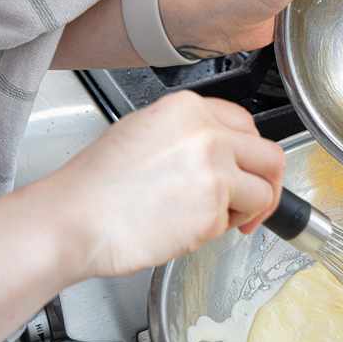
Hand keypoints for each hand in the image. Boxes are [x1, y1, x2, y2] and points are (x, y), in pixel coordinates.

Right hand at [41, 92, 284, 281]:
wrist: (74, 220)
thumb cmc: (94, 188)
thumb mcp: (140, 134)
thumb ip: (184, 136)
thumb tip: (212, 156)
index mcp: (187, 109)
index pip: (244, 123)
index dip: (247, 153)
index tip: (244, 170)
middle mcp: (207, 134)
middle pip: (268, 155)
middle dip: (267, 183)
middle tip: (254, 204)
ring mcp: (214, 172)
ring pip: (262, 191)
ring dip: (247, 211)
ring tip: (217, 223)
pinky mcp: (212, 211)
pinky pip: (233, 224)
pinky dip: (216, 232)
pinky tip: (183, 231)